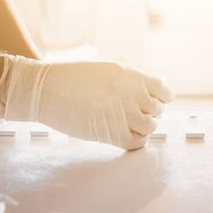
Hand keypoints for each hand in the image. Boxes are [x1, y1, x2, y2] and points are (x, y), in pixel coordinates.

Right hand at [0, 55, 173, 149]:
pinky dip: (134, 141)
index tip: (152, 103)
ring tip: (126, 125)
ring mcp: (124, 114)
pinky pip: (137, 142)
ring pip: (150, 127)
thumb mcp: (107, 70)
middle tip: (134, 115)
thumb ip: (129, 81)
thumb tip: (147, 94)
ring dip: (142, 128)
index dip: (161, 99)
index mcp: (132, 76)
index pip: (165, 92)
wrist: (47, 90)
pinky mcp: (112, 133)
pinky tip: (122, 135)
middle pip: (158, 111)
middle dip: (149, 114)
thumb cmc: (72, 78)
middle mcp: (132, 95)